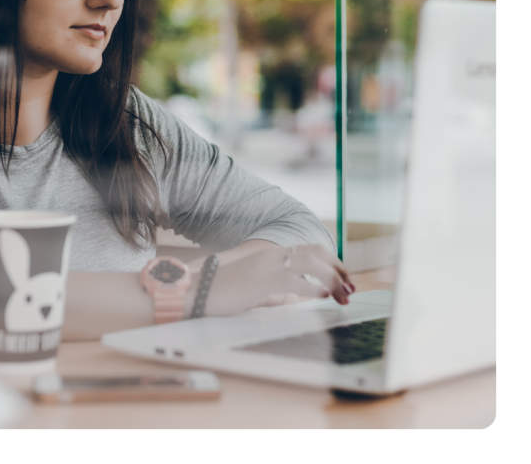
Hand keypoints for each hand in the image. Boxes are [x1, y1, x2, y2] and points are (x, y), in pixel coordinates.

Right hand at [204, 243, 354, 316]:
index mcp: (270, 253)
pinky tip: (322, 295)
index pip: (309, 250)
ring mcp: (267, 265)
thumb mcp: (255, 289)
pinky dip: (313, 287)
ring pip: (311, 264)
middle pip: (316, 252)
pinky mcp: (262, 280)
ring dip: (332, 279)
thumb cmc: (223, 290)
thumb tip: (294, 299)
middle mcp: (272, 254)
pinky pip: (295, 281)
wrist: (197, 289)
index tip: (344, 278)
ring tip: (343, 295)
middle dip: (338, 268)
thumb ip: (276, 292)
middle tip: (351, 286)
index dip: (331, 262)